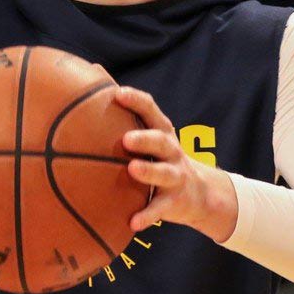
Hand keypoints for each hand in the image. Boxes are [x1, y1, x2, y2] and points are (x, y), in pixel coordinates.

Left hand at [115, 86, 238, 242]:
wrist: (201, 193)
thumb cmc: (161, 157)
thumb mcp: (150, 134)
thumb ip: (126, 111)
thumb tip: (92, 71)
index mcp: (161, 131)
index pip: (151, 111)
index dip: (136, 101)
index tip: (117, 93)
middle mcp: (171, 151)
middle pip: (161, 140)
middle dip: (145, 138)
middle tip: (125, 139)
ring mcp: (175, 176)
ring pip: (164, 173)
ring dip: (149, 172)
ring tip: (133, 171)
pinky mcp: (174, 202)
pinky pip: (160, 209)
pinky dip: (148, 216)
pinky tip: (132, 222)